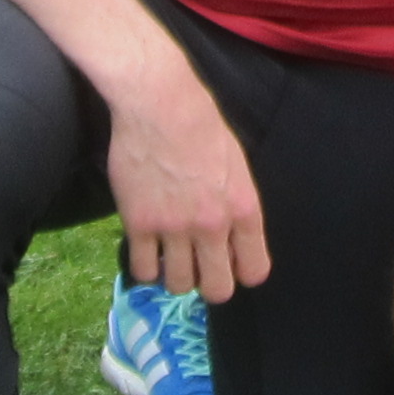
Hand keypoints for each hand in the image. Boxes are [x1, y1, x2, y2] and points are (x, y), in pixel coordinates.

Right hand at [104, 65, 270, 300]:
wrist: (160, 104)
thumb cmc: (203, 126)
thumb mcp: (237, 166)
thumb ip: (237, 207)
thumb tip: (232, 240)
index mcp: (243, 210)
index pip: (254, 271)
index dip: (240, 272)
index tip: (227, 263)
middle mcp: (212, 226)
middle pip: (217, 290)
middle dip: (207, 283)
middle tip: (196, 265)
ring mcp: (174, 228)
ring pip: (179, 285)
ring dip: (174, 275)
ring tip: (168, 255)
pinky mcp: (139, 224)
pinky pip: (143, 270)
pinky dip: (145, 266)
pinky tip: (146, 248)